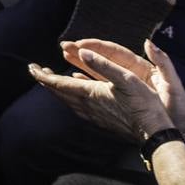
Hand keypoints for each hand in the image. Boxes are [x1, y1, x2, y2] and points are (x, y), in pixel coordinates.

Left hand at [29, 39, 184, 142]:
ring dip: (56, 89)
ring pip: (67, 101)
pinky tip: (74, 93)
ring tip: (51, 79)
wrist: (153, 132)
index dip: (43, 76)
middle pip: (59, 93)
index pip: (58, 84)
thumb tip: (83, 51)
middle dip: (46, 81)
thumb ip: (102, 64)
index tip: (31, 67)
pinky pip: (77, 106)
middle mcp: (87, 106)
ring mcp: (93, 115)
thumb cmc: (142, 103)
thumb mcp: (125, 78)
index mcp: (89, 94)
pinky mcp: (100, 120)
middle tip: (36, 70)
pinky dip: (69, 96)